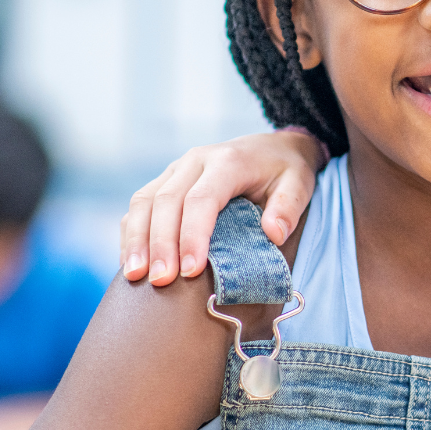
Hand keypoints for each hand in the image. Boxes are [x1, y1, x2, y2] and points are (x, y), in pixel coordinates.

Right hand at [119, 130, 325, 285]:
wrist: (273, 148)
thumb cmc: (286, 171)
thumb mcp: (300, 183)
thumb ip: (289, 207)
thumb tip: (273, 234)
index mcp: (228, 161)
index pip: (202, 199)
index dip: (193, 235)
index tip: (190, 271)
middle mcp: (195, 161)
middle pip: (166, 202)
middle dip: (160, 244)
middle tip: (161, 281)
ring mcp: (176, 169)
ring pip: (144, 201)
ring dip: (136, 240)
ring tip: (135, 276)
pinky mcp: (165, 181)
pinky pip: (139, 205)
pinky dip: (132, 234)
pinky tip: (131, 263)